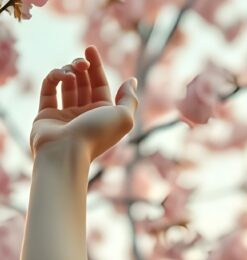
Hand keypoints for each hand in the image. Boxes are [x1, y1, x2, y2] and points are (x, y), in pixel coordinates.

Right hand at [30, 45, 137, 162]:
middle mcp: (84, 115)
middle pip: (83, 83)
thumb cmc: (95, 135)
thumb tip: (131, 80)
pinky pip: (48, 89)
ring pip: (66, 85)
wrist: (65, 152)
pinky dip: (53, 78)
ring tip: (71, 73)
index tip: (90, 49)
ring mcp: (64, 115)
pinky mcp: (45, 114)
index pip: (99, 85)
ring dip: (68, 72)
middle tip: (81, 62)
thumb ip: (129, 99)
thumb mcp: (123, 117)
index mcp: (102, 116)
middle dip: (82, 67)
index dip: (96, 66)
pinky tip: (60, 76)